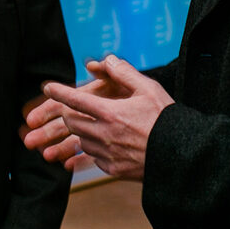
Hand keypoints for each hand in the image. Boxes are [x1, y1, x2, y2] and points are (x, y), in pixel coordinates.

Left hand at [34, 54, 168, 180]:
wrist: (181, 155)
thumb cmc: (166, 119)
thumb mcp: (149, 89)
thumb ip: (124, 73)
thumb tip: (108, 59)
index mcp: (111, 113)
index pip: (76, 100)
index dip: (59, 92)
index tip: (48, 87)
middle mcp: (105, 134)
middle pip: (73, 123)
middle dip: (69, 113)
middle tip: (73, 109)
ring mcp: (108, 154)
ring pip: (82, 141)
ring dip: (82, 132)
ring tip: (93, 126)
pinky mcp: (113, 169)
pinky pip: (93, 159)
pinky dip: (93, 151)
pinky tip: (102, 146)